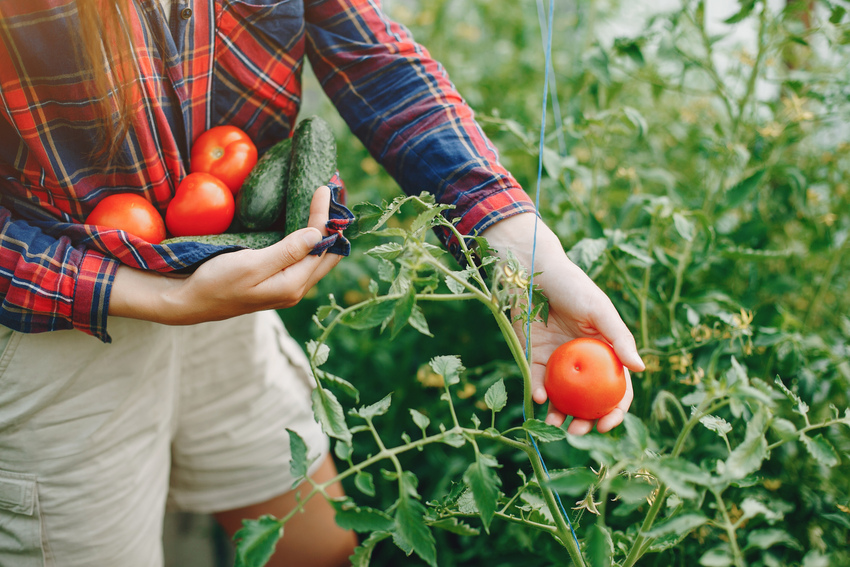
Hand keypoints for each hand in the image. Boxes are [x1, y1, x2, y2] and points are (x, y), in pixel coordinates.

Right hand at [109, 186, 341, 323]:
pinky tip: (307, 226)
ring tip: (326, 207)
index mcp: (292, 285)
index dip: (325, 218)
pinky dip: (309, 241)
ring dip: (323, 233)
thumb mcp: (251, 265)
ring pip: (316, 258)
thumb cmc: (216, 283)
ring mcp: (286, 287)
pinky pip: (302, 259)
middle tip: (335, 195)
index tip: (324, 189)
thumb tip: (318, 234)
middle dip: (333, 226)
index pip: (321, 247)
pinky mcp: (276, 281)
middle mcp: (295, 289)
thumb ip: (287, 252)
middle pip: (326, 255)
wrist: (189, 302)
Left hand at [481, 213, 644, 434]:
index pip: (617, 387)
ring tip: (556, 424)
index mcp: (605, 350)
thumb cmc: (572, 286)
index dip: (616, 409)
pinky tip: (540, 398)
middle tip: (579, 431)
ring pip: (562, 398)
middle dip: (586, 420)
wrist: (532, 273)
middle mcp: (584, 361)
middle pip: (588, 399)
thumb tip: (641, 369)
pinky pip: (538, 382)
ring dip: (560, 415)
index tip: (608, 424)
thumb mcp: (600, 310)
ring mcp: (559, 361)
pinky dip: (539, 393)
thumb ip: (619, 338)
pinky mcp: (534, 358)